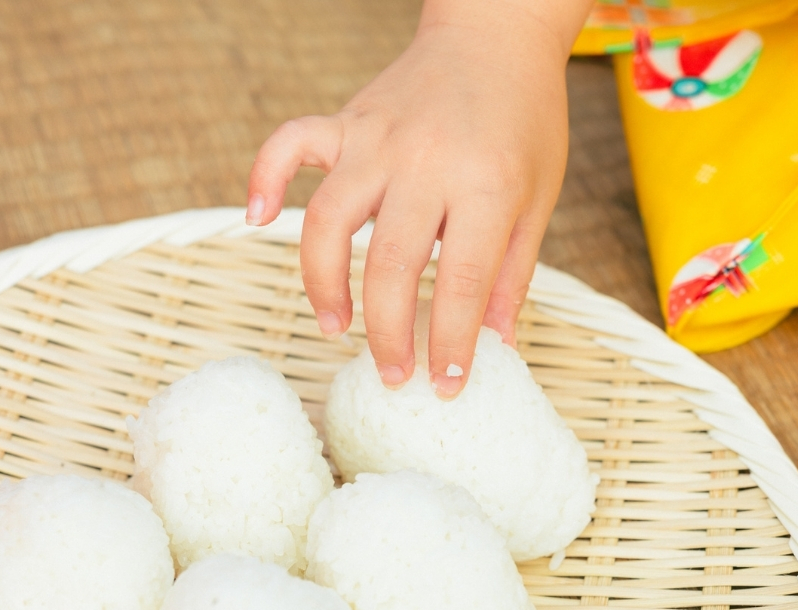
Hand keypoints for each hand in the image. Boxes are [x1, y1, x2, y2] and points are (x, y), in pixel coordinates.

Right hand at [246, 0, 590, 398]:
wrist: (496, 35)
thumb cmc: (526, 119)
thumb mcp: (539, 196)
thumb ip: (512, 270)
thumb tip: (494, 342)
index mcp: (485, 184)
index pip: (460, 281)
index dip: (450, 343)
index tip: (445, 386)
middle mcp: (424, 162)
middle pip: (390, 263)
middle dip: (387, 332)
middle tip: (393, 375)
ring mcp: (377, 139)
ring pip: (329, 220)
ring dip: (323, 283)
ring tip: (336, 327)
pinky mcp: (347, 122)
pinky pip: (289, 146)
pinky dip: (263, 178)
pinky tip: (258, 218)